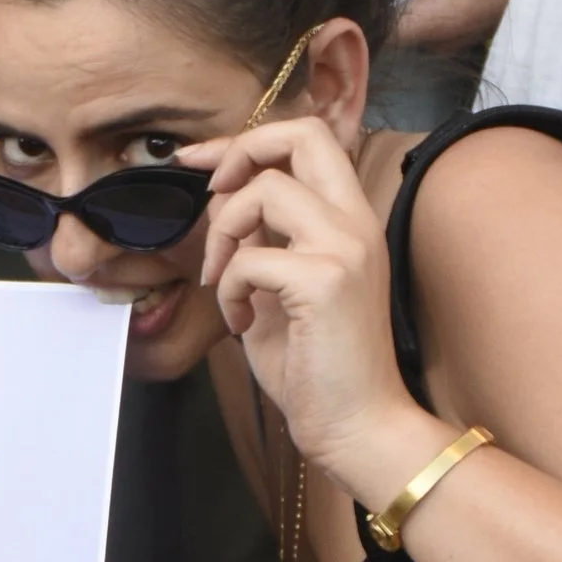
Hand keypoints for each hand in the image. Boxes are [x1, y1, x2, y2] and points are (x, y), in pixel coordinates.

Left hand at [183, 114, 431, 492]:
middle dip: (239, 152)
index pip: (310, 139)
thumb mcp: (281, 289)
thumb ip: (260, 241)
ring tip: (222, 281)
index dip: (247, 141)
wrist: (359, 427)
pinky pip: (249, 259)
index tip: (201, 165)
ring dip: (224, 232)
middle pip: (302, 134)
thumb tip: (222, 207)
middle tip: (211, 194)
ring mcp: (345, 248)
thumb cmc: (319, 367)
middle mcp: (356, 223)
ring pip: (265, 190)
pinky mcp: (325, 282)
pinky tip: (240, 321)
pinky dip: (228, 288)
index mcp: (351, 221)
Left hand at [388, 0, 536, 53]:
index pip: (382, 32)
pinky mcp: (462, 35)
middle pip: (391, 34)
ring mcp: (453, 43)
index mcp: (438, 20)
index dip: (359, 13)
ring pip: (408, 33)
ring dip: (393, 9)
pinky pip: (426, 28)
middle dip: (374, 6)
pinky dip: (413, 9)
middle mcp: (442, 42)